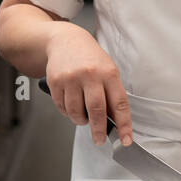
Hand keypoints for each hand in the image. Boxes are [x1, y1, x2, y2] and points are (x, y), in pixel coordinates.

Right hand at [43, 23, 133, 146]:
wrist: (65, 40)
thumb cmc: (90, 58)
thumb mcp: (107, 70)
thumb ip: (111, 93)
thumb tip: (115, 121)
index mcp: (108, 73)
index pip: (119, 103)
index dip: (124, 125)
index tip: (126, 140)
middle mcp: (90, 74)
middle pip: (96, 111)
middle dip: (99, 131)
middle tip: (99, 140)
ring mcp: (71, 78)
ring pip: (76, 112)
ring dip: (80, 120)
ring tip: (83, 115)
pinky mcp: (55, 82)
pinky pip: (62, 107)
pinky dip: (67, 112)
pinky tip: (71, 103)